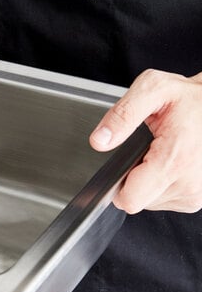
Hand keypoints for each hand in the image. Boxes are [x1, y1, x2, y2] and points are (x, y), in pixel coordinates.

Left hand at [89, 69, 201, 213]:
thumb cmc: (189, 98)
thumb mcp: (152, 90)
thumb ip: (122, 115)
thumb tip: (100, 140)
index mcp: (175, 160)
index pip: (129, 200)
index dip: (117, 184)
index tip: (122, 164)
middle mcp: (188, 183)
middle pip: (137, 200)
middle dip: (133, 177)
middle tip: (147, 150)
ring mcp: (195, 193)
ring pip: (149, 201)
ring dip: (148, 179)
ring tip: (161, 151)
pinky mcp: (197, 197)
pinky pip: (164, 198)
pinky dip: (161, 182)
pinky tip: (169, 160)